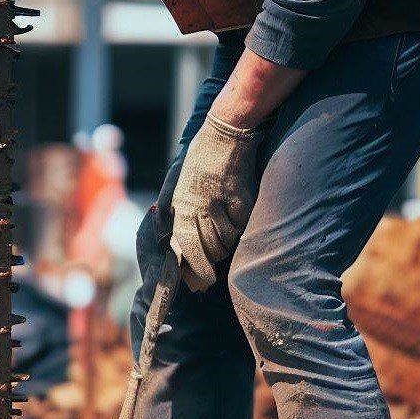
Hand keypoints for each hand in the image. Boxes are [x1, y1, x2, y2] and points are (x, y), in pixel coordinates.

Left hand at [171, 113, 263, 291]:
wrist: (224, 132)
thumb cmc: (200, 163)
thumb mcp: (181, 188)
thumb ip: (180, 216)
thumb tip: (178, 249)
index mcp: (181, 208)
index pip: (182, 250)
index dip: (188, 272)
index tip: (193, 286)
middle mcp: (197, 210)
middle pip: (205, 252)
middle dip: (206, 270)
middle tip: (208, 281)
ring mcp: (219, 205)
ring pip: (224, 241)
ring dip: (224, 247)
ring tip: (222, 245)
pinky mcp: (239, 199)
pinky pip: (241, 225)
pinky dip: (239, 228)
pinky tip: (236, 221)